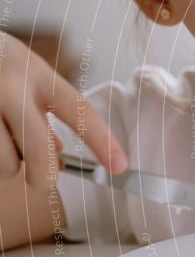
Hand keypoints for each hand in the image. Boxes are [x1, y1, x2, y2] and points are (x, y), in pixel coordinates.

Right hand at [0, 32, 126, 188]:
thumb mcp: (24, 74)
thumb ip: (44, 110)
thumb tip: (57, 150)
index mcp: (36, 73)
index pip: (79, 110)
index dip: (103, 141)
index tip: (120, 166)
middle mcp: (8, 87)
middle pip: (37, 150)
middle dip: (44, 174)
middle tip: (43, 182)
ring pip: (4, 162)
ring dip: (6, 163)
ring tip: (2, 140)